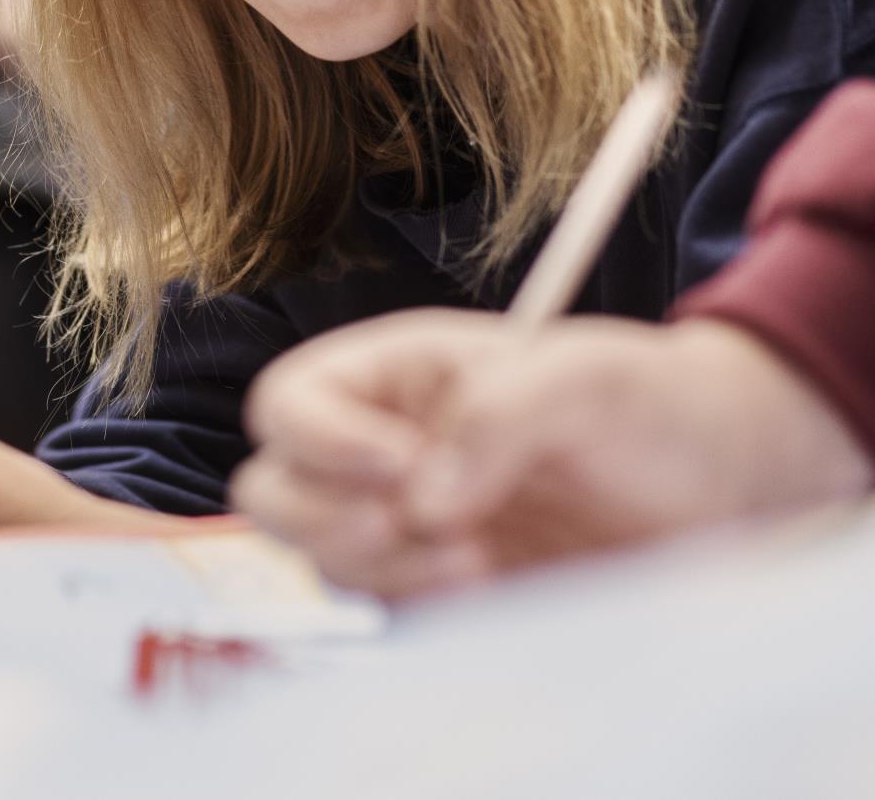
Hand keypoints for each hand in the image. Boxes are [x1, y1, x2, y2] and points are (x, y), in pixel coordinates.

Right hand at [232, 311, 872, 601]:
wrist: (717, 485)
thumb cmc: (648, 405)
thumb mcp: (585, 378)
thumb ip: (499, 412)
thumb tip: (422, 494)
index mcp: (398, 376)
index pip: (291, 400)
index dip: (318, 438)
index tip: (397, 467)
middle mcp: (382, 448)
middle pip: (274, 490)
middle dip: (326, 518)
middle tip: (419, 526)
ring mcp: (406, 525)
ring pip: (319, 562)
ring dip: (376, 570)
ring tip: (473, 560)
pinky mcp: (441, 592)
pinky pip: (380, 617)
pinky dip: (412, 614)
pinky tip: (483, 593)